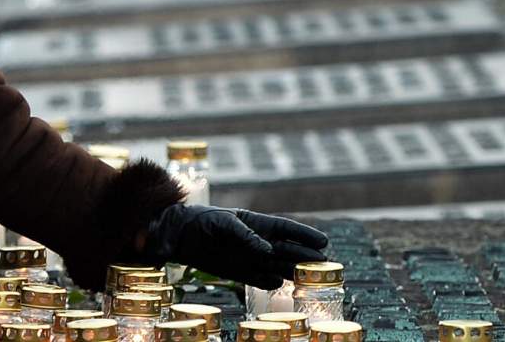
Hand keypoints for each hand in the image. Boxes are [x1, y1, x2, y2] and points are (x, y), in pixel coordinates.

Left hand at [141, 204, 327, 289]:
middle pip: (288, 250)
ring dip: (292, 271)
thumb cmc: (202, 221)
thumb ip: (244, 235)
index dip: (304, 235)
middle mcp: (258, 242)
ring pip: (278, 265)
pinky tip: (280, 284)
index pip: (286, 229)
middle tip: (324, 263)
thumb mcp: (222, 223)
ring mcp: (250, 258)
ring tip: (309, 277)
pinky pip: (261, 279)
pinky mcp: (240, 273)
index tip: (323, 241)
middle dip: (305, 256)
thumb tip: (265, 249)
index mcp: (256, 223)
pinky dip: (270, 282)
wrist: (180, 236)